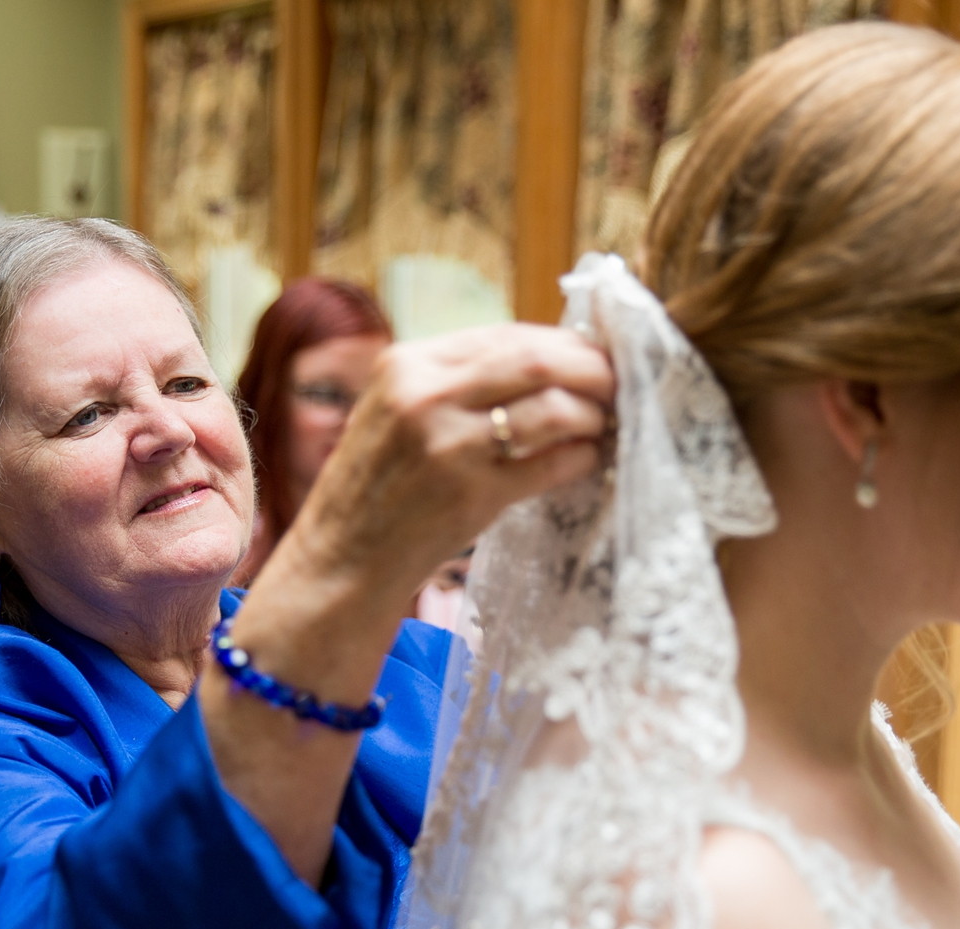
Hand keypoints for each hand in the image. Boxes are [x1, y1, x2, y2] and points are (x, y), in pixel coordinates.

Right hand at [284, 323, 613, 610]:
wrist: (339, 562)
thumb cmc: (374, 490)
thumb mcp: (394, 413)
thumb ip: (454, 382)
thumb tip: (544, 361)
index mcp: (405, 364)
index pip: (504, 334)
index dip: (560, 343)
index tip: (590, 355)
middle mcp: (425, 394)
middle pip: (537, 359)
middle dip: (590, 368)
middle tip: (619, 382)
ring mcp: (449, 444)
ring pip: (552, 407)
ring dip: (592, 413)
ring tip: (604, 424)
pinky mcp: (473, 494)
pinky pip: (551, 462)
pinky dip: (580, 457)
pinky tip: (587, 460)